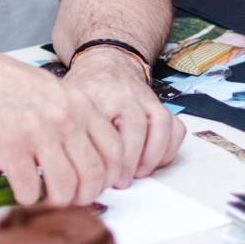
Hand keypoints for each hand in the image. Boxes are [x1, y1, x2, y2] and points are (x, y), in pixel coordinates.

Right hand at [0, 38, 125, 206]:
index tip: (99, 184)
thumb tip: (88, 152)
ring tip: (51, 199)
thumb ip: (73, 116)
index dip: (110, 176)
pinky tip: (25, 192)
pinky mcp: (9, 150)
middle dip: (87, 195)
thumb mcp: (51, 89)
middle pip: (94, 174)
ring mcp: (37, 134)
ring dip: (60, 202)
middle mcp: (63, 119)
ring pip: (65, 187)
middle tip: (76, 199)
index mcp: (77, 103)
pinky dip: (30, 199)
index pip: (114, 149)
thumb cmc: (4, 82)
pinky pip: (31, 190)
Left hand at [60, 48, 185, 189]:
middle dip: (130, 161)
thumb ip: (69, 128)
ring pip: (161, 126)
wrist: (107, 61)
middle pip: (136, 127)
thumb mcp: (69, 101)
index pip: (104, 128)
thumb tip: (69, 167)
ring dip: (152, 156)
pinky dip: (168, 148)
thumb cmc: (86, 88)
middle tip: (122, 182)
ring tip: (139, 173)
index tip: (104, 178)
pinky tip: (153, 161)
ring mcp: (146, 97)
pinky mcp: (161, 104)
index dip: (107, 158)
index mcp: (97, 92)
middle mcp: (125, 93)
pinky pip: (175, 128)